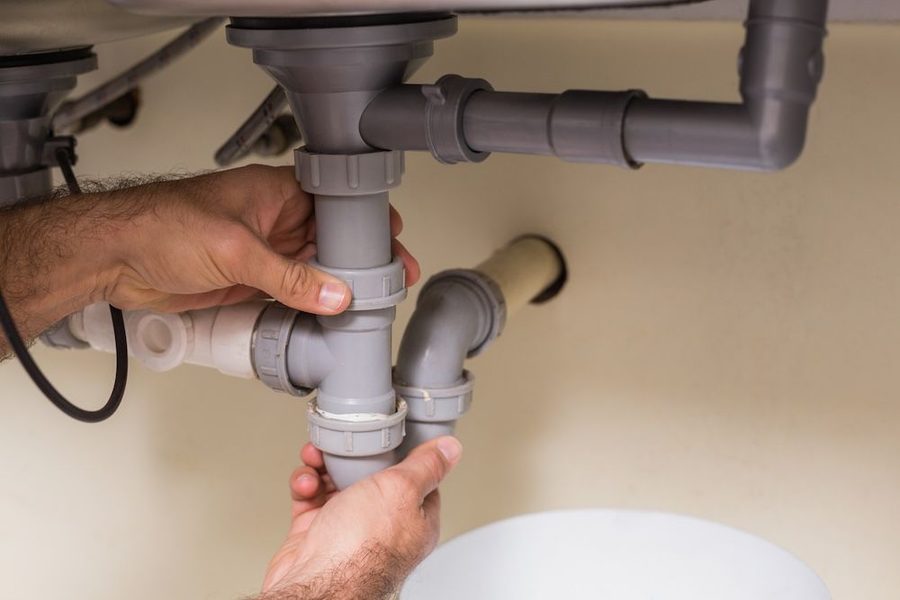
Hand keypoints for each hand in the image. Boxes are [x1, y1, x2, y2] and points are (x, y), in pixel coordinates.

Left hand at [99, 164, 419, 313]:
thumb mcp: (236, 248)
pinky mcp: (249, 282)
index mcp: (276, 193)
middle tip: (390, 284)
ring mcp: (263, 253)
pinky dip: (308, 308)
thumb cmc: (161, 225)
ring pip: (313, 271)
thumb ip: (289, 275)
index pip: (336, 202)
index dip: (367, 221)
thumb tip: (334, 294)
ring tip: (366, 306)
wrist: (114, 258)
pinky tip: (326, 320)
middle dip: (359, 261)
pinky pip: (290, 295)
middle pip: (331, 240)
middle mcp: (274, 221)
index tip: (394, 243)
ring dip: (335, 288)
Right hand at [259, 437, 462, 599]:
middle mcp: (384, 526)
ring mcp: (349, 530)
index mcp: (416, 519)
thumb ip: (426, 466)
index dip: (404, 452)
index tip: (391, 433)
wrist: (315, 582)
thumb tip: (451, 448)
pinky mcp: (318, 534)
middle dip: (354, 455)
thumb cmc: (361, 548)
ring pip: (338, 484)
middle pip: (373, 476)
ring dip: (324, 466)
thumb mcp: (402, 489)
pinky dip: (306, 485)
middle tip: (345, 443)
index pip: (418, 478)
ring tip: (317, 458)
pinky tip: (307, 482)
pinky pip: (312, 499)